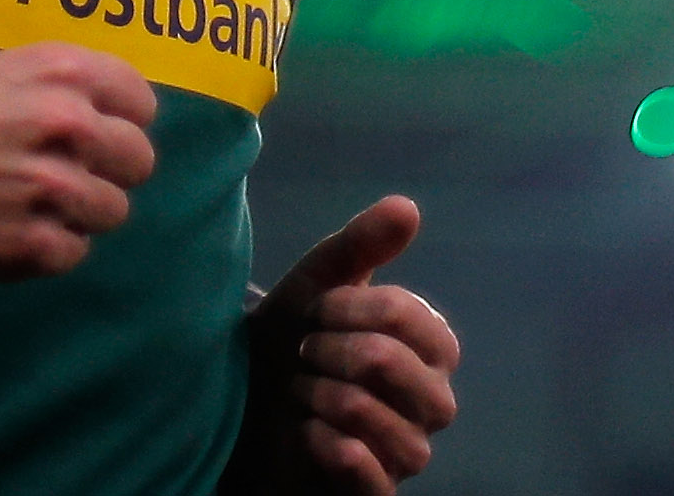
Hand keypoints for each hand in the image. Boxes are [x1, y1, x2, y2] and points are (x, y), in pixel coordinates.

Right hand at [0, 42, 157, 280]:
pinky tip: (10, 230)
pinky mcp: (33, 245)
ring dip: (79, 212)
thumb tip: (112, 115)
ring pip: (113, 210)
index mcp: (61, 72)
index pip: (140, 102)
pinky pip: (76, 251)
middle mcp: (67, 123)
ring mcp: (53, 187)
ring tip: (30, 205)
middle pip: (138, 159)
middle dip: (108, 170)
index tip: (95, 135)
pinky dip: (49, 247)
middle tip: (63, 175)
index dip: (121, 121)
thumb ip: (60, 87)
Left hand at [234, 196, 460, 492]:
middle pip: (391, 362)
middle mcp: (432, 401)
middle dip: (332, 351)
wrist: (242, 419)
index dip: (351, 308)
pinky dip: (334, 449)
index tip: (316, 310)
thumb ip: (360, 248)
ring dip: (324, 399)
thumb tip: (407, 206)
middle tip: (305, 353)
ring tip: (301, 393)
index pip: (408, 317)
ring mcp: (408, 452)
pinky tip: (309, 433)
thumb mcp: (314, 289)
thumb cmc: (290, 349)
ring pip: (380, 419)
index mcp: (430, 347)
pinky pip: (373, 477)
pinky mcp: (379, 493)